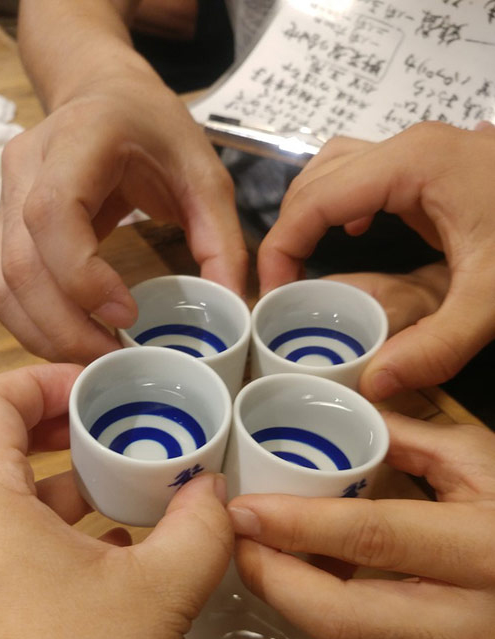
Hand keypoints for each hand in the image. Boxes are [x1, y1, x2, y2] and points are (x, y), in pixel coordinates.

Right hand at [0, 67, 247, 363]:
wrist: (105, 96)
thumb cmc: (156, 130)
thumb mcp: (204, 176)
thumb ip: (221, 240)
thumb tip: (229, 309)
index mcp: (79, 140)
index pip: (53, 213)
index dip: (82, 275)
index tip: (126, 315)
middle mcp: (27, 166)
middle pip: (21, 264)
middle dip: (66, 327)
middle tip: (114, 358)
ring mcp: (7, 195)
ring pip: (2, 284)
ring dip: (44, 333)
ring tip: (95, 357)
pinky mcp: (5, 223)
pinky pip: (1, 286)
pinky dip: (32, 323)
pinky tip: (72, 337)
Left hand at [0, 365, 231, 638]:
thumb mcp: (157, 595)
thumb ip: (200, 529)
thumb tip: (216, 489)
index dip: (42, 380)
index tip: (100, 389)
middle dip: (61, 426)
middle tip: (115, 423)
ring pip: (12, 497)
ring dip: (68, 479)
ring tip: (128, 478)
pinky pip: (20, 542)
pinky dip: (65, 527)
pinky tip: (120, 544)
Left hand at [228, 412, 494, 638]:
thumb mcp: (481, 459)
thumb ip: (409, 438)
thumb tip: (343, 420)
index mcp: (480, 546)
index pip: (372, 536)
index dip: (299, 524)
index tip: (244, 509)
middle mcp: (466, 615)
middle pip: (345, 617)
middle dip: (274, 581)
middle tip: (237, 543)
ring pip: (348, 636)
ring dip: (291, 595)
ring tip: (259, 550)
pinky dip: (323, 607)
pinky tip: (303, 572)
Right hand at [258, 122, 494, 399]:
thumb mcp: (493, 299)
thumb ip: (435, 347)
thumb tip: (372, 385)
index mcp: (412, 165)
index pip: (314, 200)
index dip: (281, 247)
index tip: (271, 295)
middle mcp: (409, 148)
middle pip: (317, 177)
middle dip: (290, 230)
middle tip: (282, 286)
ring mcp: (423, 153)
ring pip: (337, 168)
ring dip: (312, 211)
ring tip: (305, 261)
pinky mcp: (435, 169)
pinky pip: (366, 175)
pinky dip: (344, 204)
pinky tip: (355, 234)